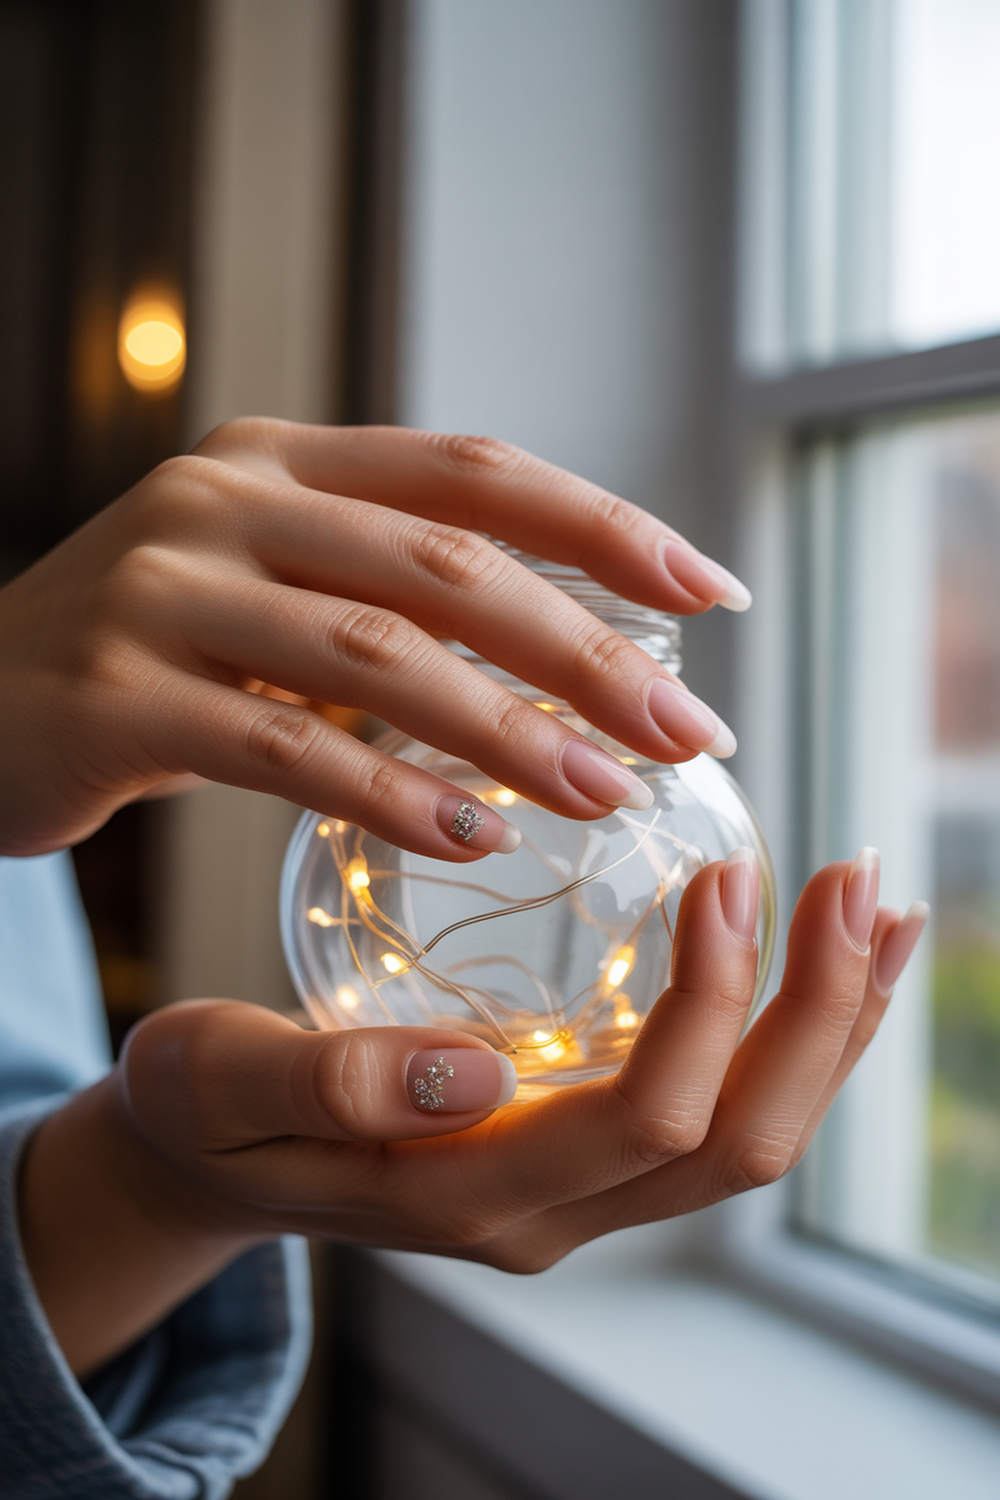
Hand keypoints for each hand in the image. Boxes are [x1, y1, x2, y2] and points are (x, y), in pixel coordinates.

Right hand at [0, 421, 746, 856]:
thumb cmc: (149, 656)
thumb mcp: (270, 589)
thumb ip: (389, 594)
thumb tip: (570, 652)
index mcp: (282, 461)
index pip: (477, 471)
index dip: (606, 525)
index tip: (713, 591)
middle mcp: (226, 500)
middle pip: (449, 564)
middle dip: (586, 650)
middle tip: (688, 732)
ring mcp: (163, 591)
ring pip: (376, 656)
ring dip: (509, 729)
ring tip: (606, 794)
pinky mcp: (114, 695)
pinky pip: (279, 747)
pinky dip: (386, 794)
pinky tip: (471, 837)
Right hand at [19, 851, 926, 1375]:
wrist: (219, 1158)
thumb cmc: (212, 1108)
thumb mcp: (218, 1079)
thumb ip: (322, 1080)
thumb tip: (474, 1073)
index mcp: (466, 1196)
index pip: (643, 1124)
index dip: (709, 1006)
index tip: (728, 875)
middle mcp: (550, 1214)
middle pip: (738, 1146)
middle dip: (817, 1014)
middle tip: (853, 877)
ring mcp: (579, 1193)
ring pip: (751, 1139)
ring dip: (831, 1026)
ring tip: (878, 909)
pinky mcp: (590, 1155)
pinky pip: (723, 1111)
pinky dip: (794, 1035)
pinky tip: (831, 961)